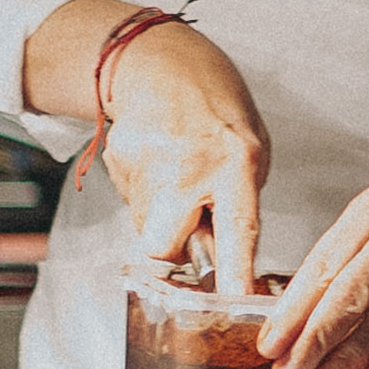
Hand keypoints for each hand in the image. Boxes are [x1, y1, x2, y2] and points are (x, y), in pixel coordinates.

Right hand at [91, 18, 269, 292]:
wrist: (160, 63)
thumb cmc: (216, 109)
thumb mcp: (251, 151)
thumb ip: (239, 202)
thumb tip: (222, 258)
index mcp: (235, 162)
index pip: (238, 231)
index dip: (235, 276)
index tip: (232, 305)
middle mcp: (188, 168)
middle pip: (162, 247)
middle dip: (171, 251)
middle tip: (186, 223)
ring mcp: (146, 165)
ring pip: (146, 228)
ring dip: (163, 217)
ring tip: (177, 175)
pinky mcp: (117, 162)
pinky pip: (132, 203)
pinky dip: (146, 194)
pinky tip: (157, 162)